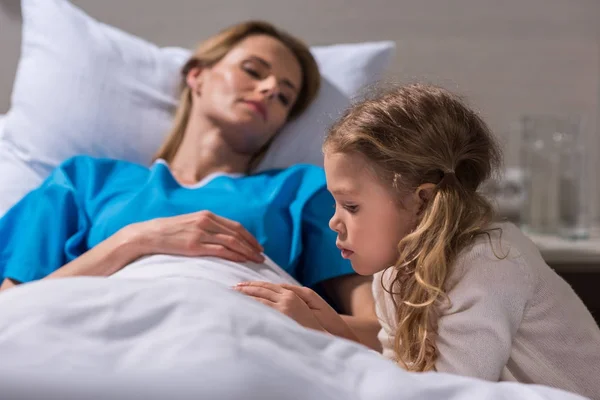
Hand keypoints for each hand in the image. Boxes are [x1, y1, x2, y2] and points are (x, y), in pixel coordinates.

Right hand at [128, 210, 263, 262]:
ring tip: (256, 260)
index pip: (235, 226)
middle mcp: (206, 221)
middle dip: (252, 245)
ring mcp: (201, 233)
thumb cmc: (169, 232)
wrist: (149, 234)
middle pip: (237, 233)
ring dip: (246, 251)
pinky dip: (234, 255)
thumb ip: (206, 227)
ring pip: (231, 241)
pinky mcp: (194, 245)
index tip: (258, 245)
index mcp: (207, 215)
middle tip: (262, 255)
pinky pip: (220, 250)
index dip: (249, 236)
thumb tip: (222, 237)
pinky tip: (242, 260)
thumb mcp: (190, 224)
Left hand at [233, 281, 324, 331]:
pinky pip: (263, 307)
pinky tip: (242, 304)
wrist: (325, 334)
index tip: (242, 285)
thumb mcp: (303, 308)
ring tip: (233, 295)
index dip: (254, 284)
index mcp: (292, 294)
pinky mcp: (283, 314)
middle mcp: (287, 297)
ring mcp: (285, 305)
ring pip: (260, 296)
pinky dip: (252, 304)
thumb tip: (273, 301)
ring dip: (246, 294)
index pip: (268, 286)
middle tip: (232, 288)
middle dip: (246, 287)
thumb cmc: (313, 326)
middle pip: (262, 288)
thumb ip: (289, 302)